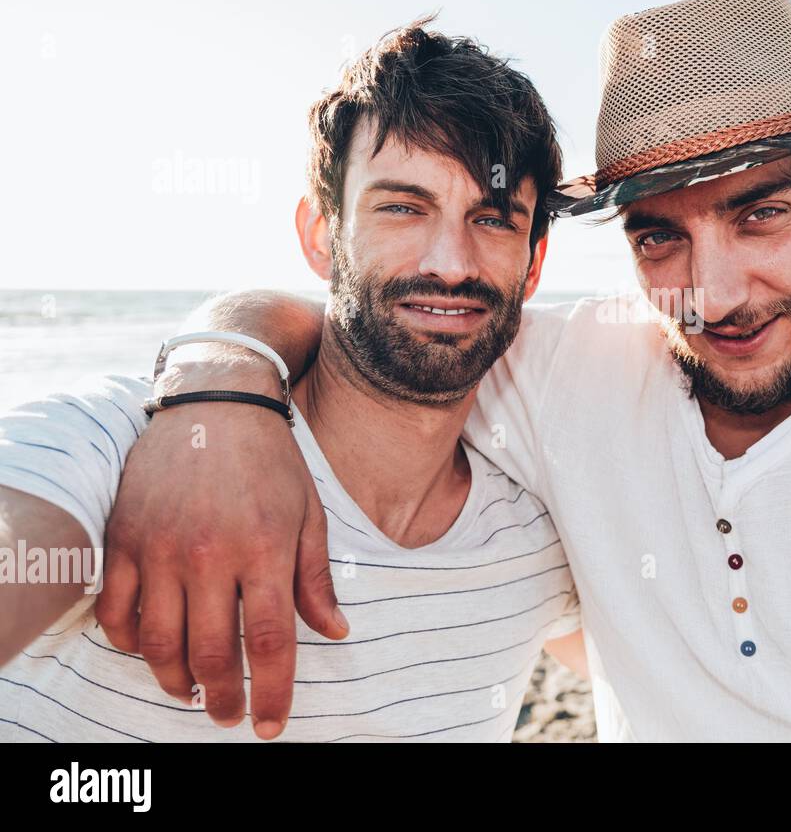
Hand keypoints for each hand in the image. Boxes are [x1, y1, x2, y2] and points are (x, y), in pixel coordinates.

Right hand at [95, 360, 347, 738]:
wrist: (215, 404)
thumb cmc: (271, 462)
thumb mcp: (308, 514)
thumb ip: (316, 578)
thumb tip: (335, 632)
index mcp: (265, 548)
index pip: (270, 640)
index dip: (273, 691)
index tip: (272, 724)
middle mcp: (209, 553)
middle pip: (212, 653)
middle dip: (224, 698)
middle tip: (231, 715)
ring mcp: (159, 548)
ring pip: (159, 643)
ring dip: (177, 681)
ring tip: (194, 692)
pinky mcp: (123, 540)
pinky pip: (117, 613)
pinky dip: (130, 643)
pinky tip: (153, 650)